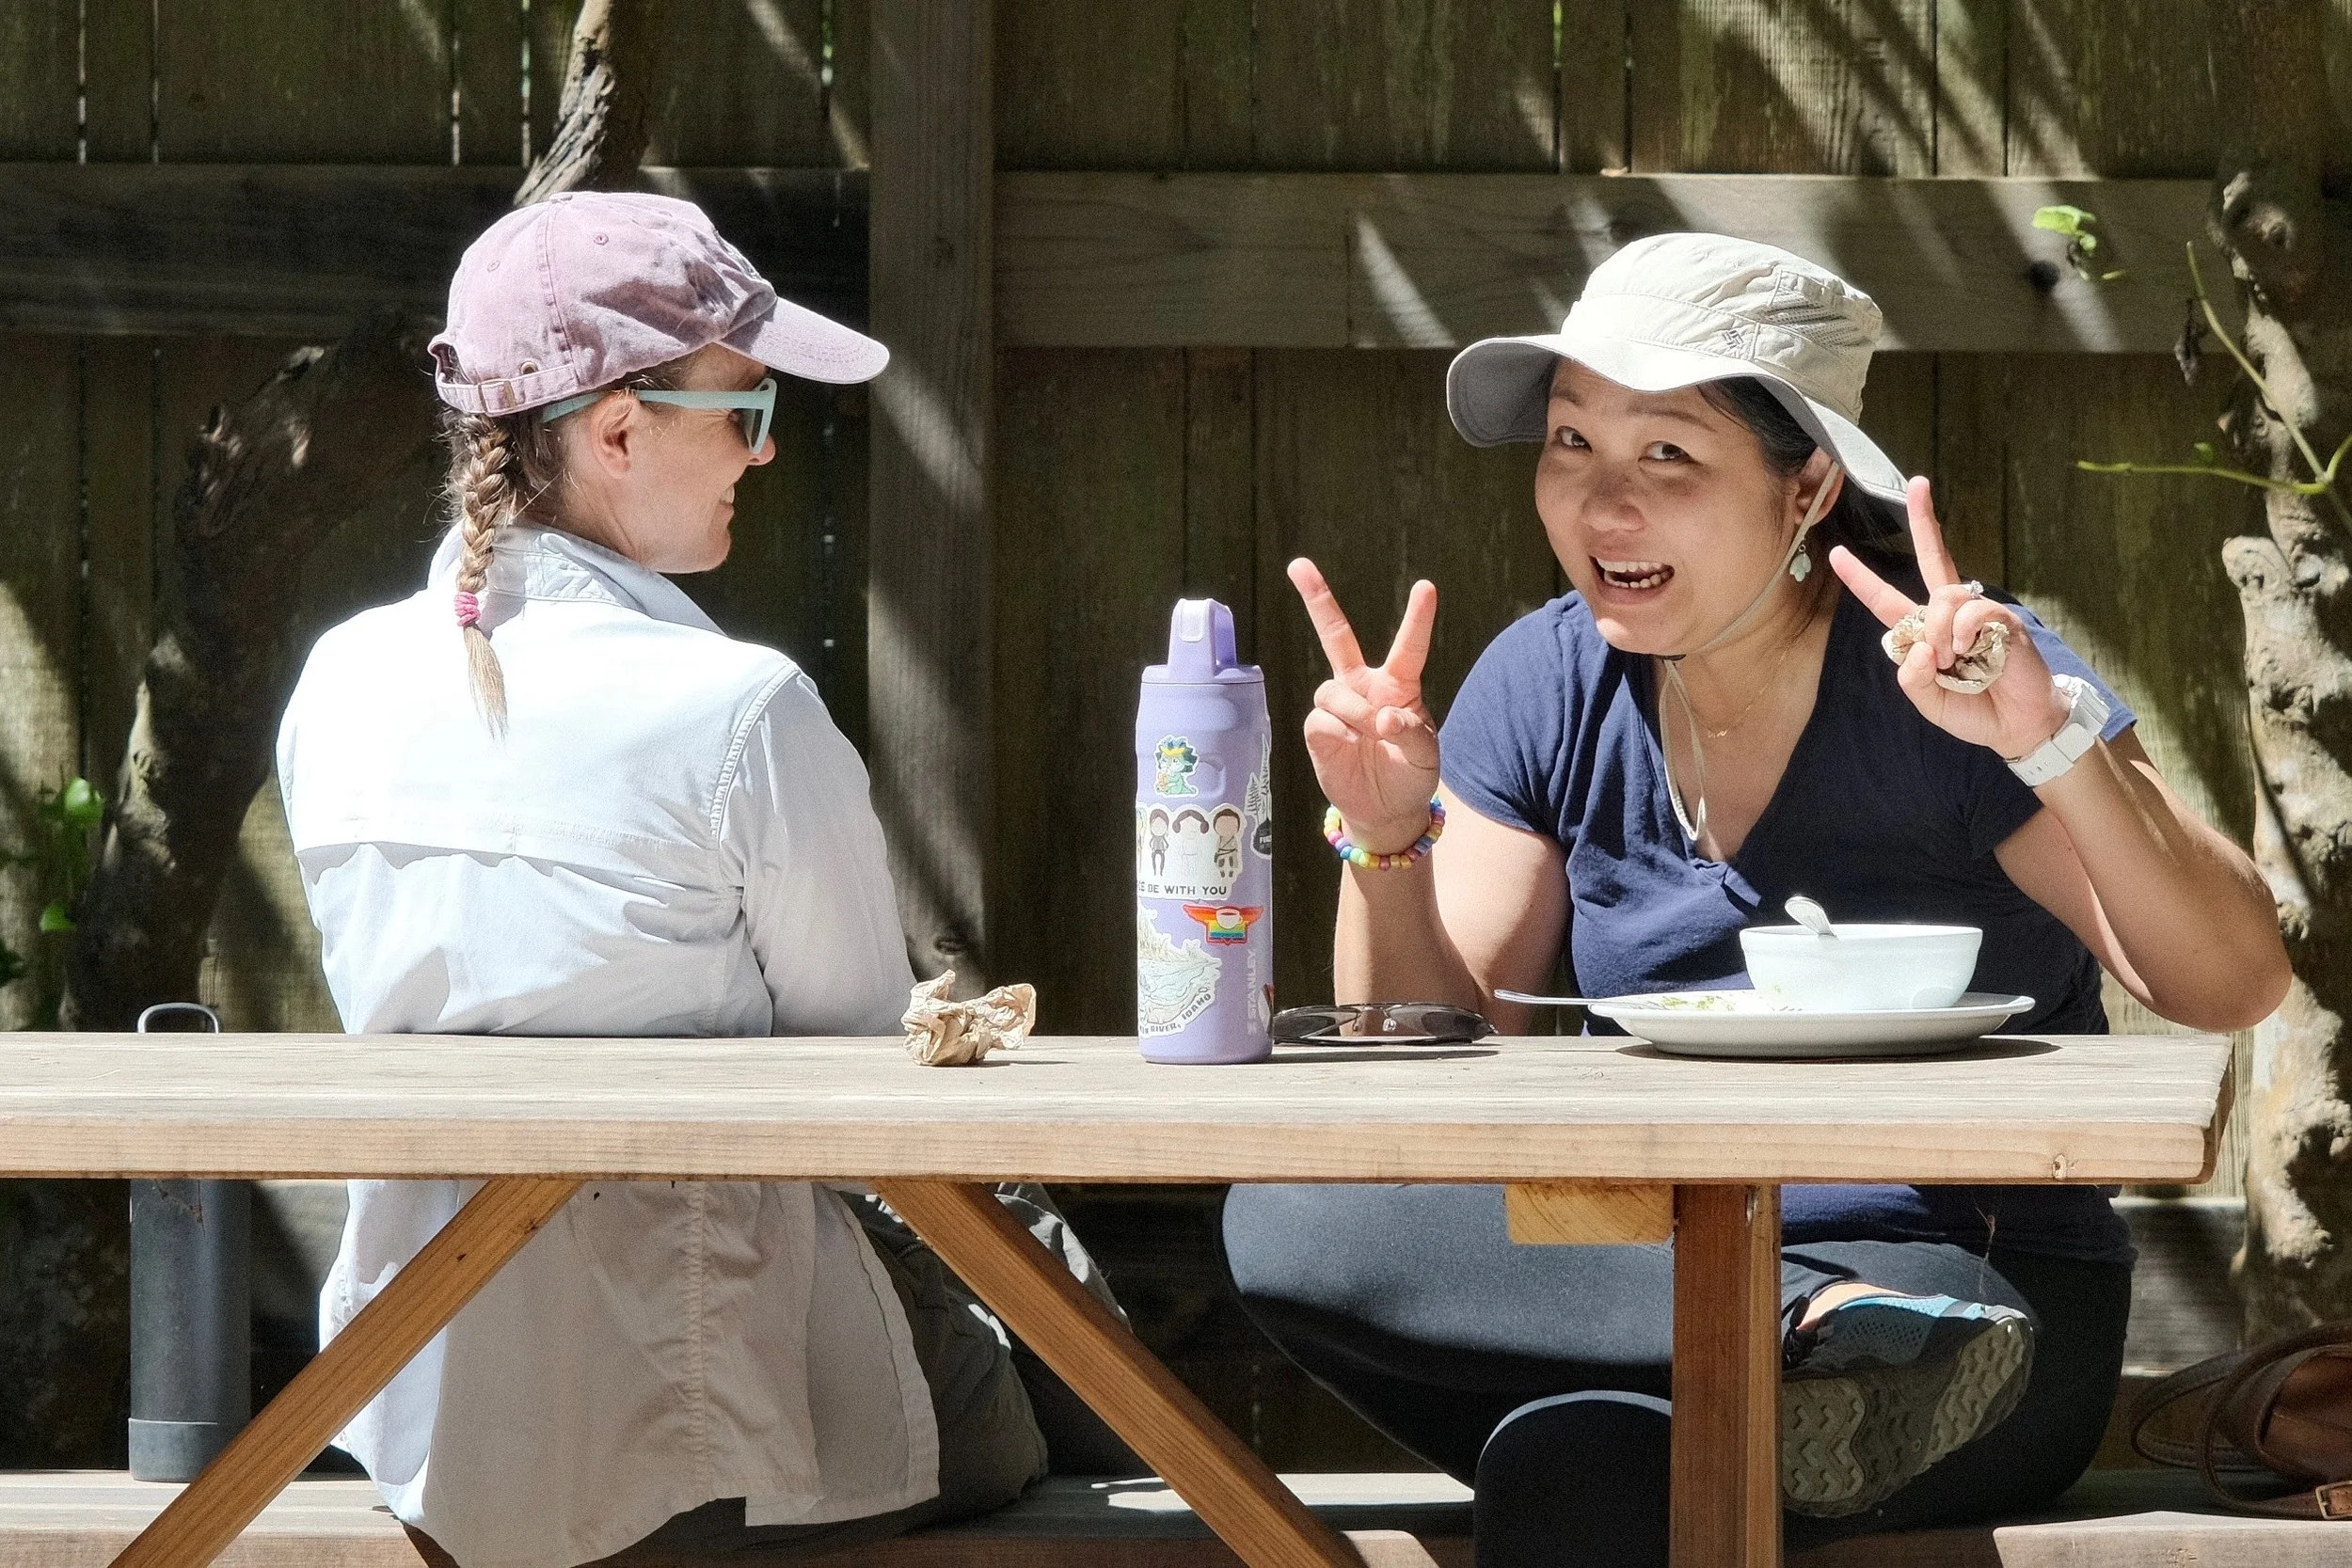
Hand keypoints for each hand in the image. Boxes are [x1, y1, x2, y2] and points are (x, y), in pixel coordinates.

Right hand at [1289, 558, 1440, 852]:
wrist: (1385, 810)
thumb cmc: (1411, 775)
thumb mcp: (1427, 757)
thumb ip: (1413, 732)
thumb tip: (1384, 716)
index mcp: (1399, 685)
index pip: (1409, 647)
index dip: (1417, 618)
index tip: (1426, 587)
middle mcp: (1364, 687)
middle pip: (1335, 635)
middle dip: (1316, 599)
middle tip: (1298, 564)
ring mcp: (1338, 707)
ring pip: (1331, 691)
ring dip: (1352, 713)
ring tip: (1369, 735)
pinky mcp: (1318, 730)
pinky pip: (1319, 721)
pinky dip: (1337, 735)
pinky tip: (1349, 749)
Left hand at [1829, 478, 2072, 760]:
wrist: (2017, 725)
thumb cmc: (1973, 709)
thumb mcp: (1928, 700)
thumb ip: (1912, 677)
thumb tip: (1918, 647)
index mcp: (1923, 631)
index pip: (1887, 599)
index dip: (1862, 579)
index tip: (1836, 553)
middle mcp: (1948, 614)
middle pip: (1932, 558)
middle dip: (1924, 521)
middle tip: (1918, 484)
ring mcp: (1977, 613)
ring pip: (1942, 598)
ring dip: (1939, 632)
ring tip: (1953, 661)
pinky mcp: (2003, 619)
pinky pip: (1972, 612)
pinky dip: (1963, 633)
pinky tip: (1970, 650)